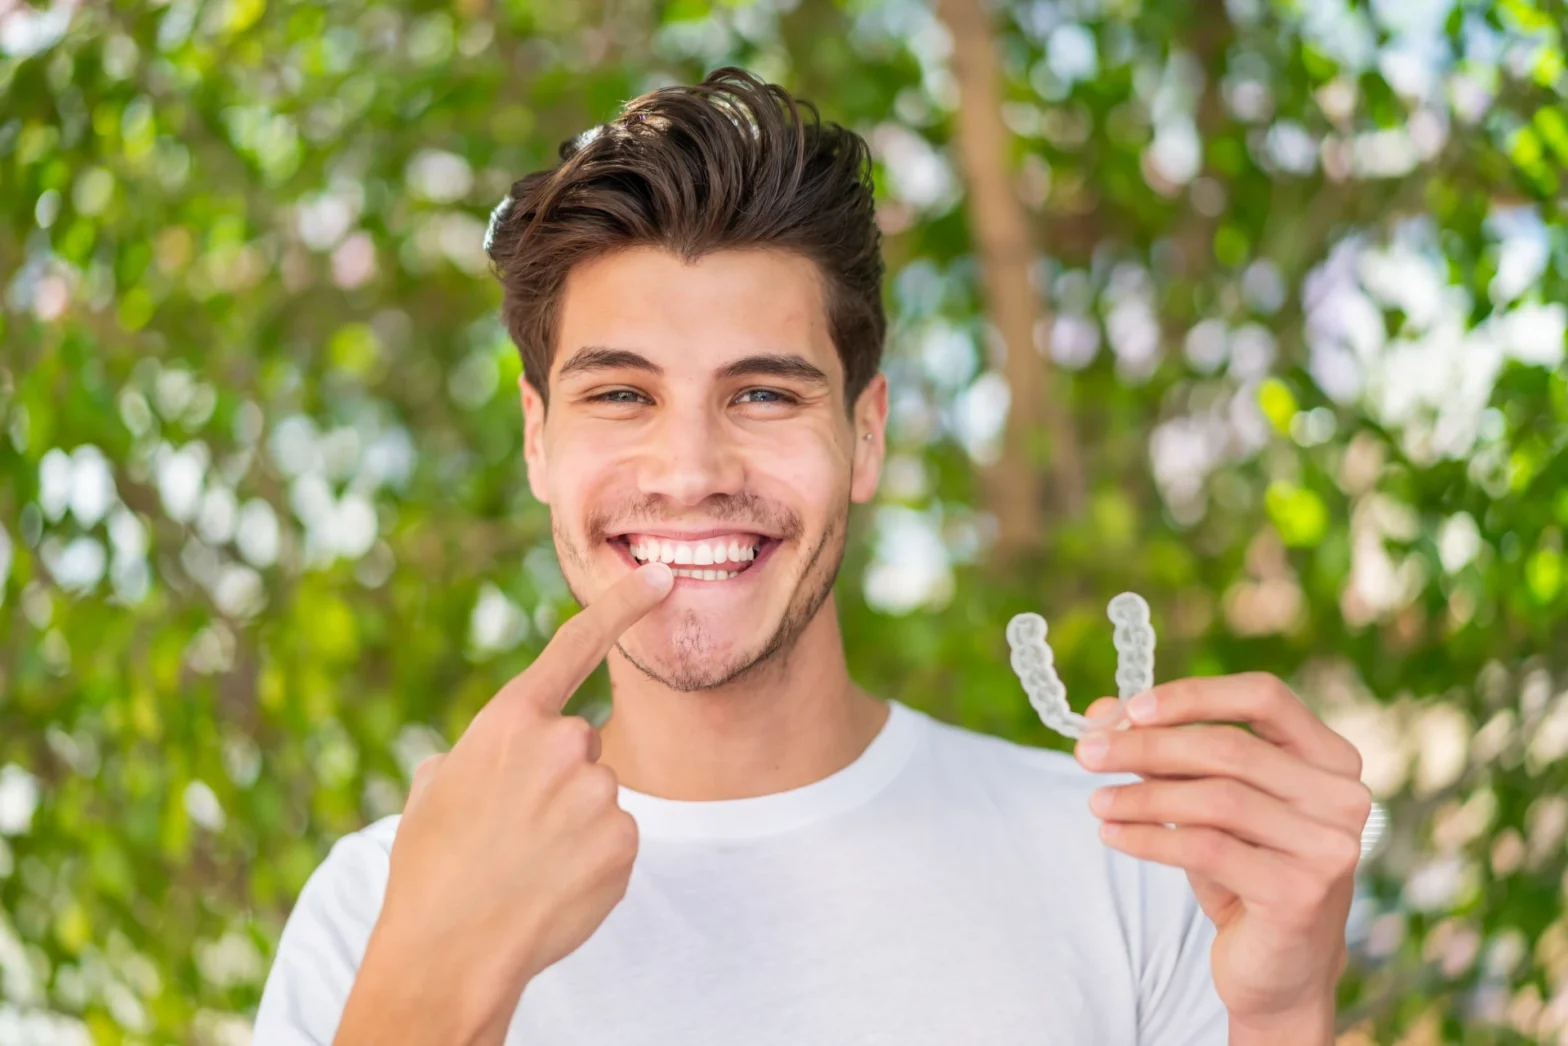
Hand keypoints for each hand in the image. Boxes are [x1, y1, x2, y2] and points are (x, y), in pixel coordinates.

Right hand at [341, 562, 674, 1043]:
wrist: (448, 950)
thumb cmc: (431, 869)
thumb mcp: (433, 790)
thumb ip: (473, 754)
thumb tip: (478, 758)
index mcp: (511, 721)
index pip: (576, 646)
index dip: (623, 604)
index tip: (661, 576)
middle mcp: (562, 743)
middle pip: (583, 744)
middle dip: (560, 778)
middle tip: (516, 828)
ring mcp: (598, 792)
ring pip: (600, 795)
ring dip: (574, 824)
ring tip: (528, 863)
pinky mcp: (624, 840)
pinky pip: (617, 839)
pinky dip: (593, 861)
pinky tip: (555, 884)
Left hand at [1078, 674, 1368, 1040]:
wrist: (1278, 968)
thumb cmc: (1243, 870)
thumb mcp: (1206, 803)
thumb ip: (1164, 753)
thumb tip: (1102, 709)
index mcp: (1330, 758)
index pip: (1265, 697)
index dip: (1195, 695)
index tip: (1131, 709)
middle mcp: (1343, 797)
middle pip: (1230, 747)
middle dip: (1147, 746)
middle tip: (1086, 752)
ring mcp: (1330, 847)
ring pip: (1216, 799)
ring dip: (1141, 795)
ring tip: (1095, 800)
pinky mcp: (1300, 893)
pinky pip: (1207, 849)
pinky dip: (1149, 837)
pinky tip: (1112, 834)